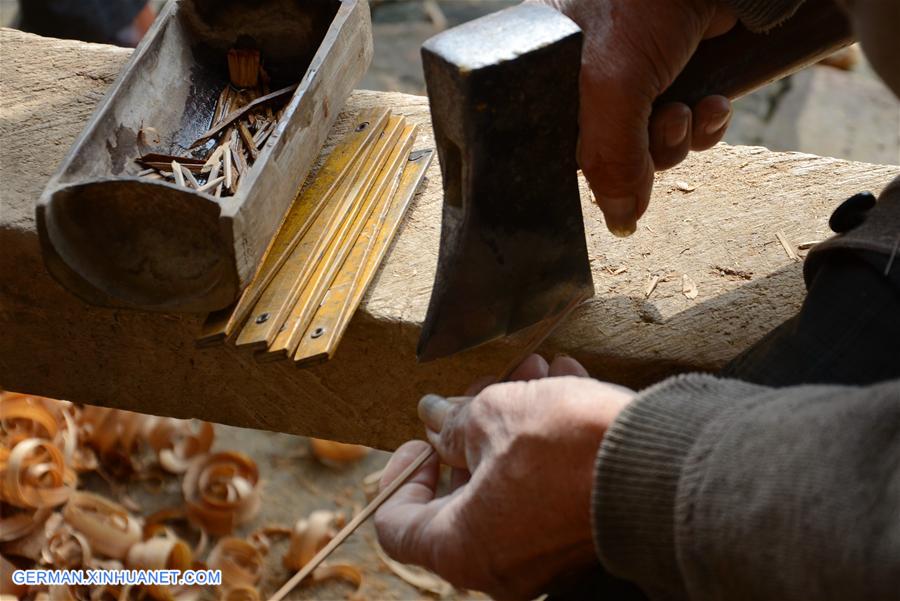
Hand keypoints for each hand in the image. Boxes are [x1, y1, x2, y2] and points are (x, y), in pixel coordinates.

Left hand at [374, 355, 633, 598]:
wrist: (663, 465)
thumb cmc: (568, 447)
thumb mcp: (495, 416)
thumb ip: (454, 420)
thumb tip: (435, 418)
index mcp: (462, 548)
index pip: (397, 524)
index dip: (403, 474)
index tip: (423, 438)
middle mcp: (499, 564)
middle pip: (459, 496)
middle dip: (469, 430)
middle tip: (481, 386)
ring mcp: (541, 554)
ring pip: (507, 482)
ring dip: (513, 422)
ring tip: (532, 368)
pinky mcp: (577, 533)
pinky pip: (543, 487)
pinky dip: (544, 442)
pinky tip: (562, 383)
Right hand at [534, 0, 736, 235]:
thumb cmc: (640, 5)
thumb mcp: (610, 86)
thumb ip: (608, 159)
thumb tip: (620, 220)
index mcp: (551, 79)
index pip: (559, 148)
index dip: (589, 169)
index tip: (613, 177)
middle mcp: (588, 83)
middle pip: (610, 156)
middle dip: (644, 152)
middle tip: (660, 122)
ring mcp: (636, 83)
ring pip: (653, 148)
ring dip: (677, 140)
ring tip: (686, 108)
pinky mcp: (680, 79)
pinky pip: (689, 130)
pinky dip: (704, 126)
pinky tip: (711, 103)